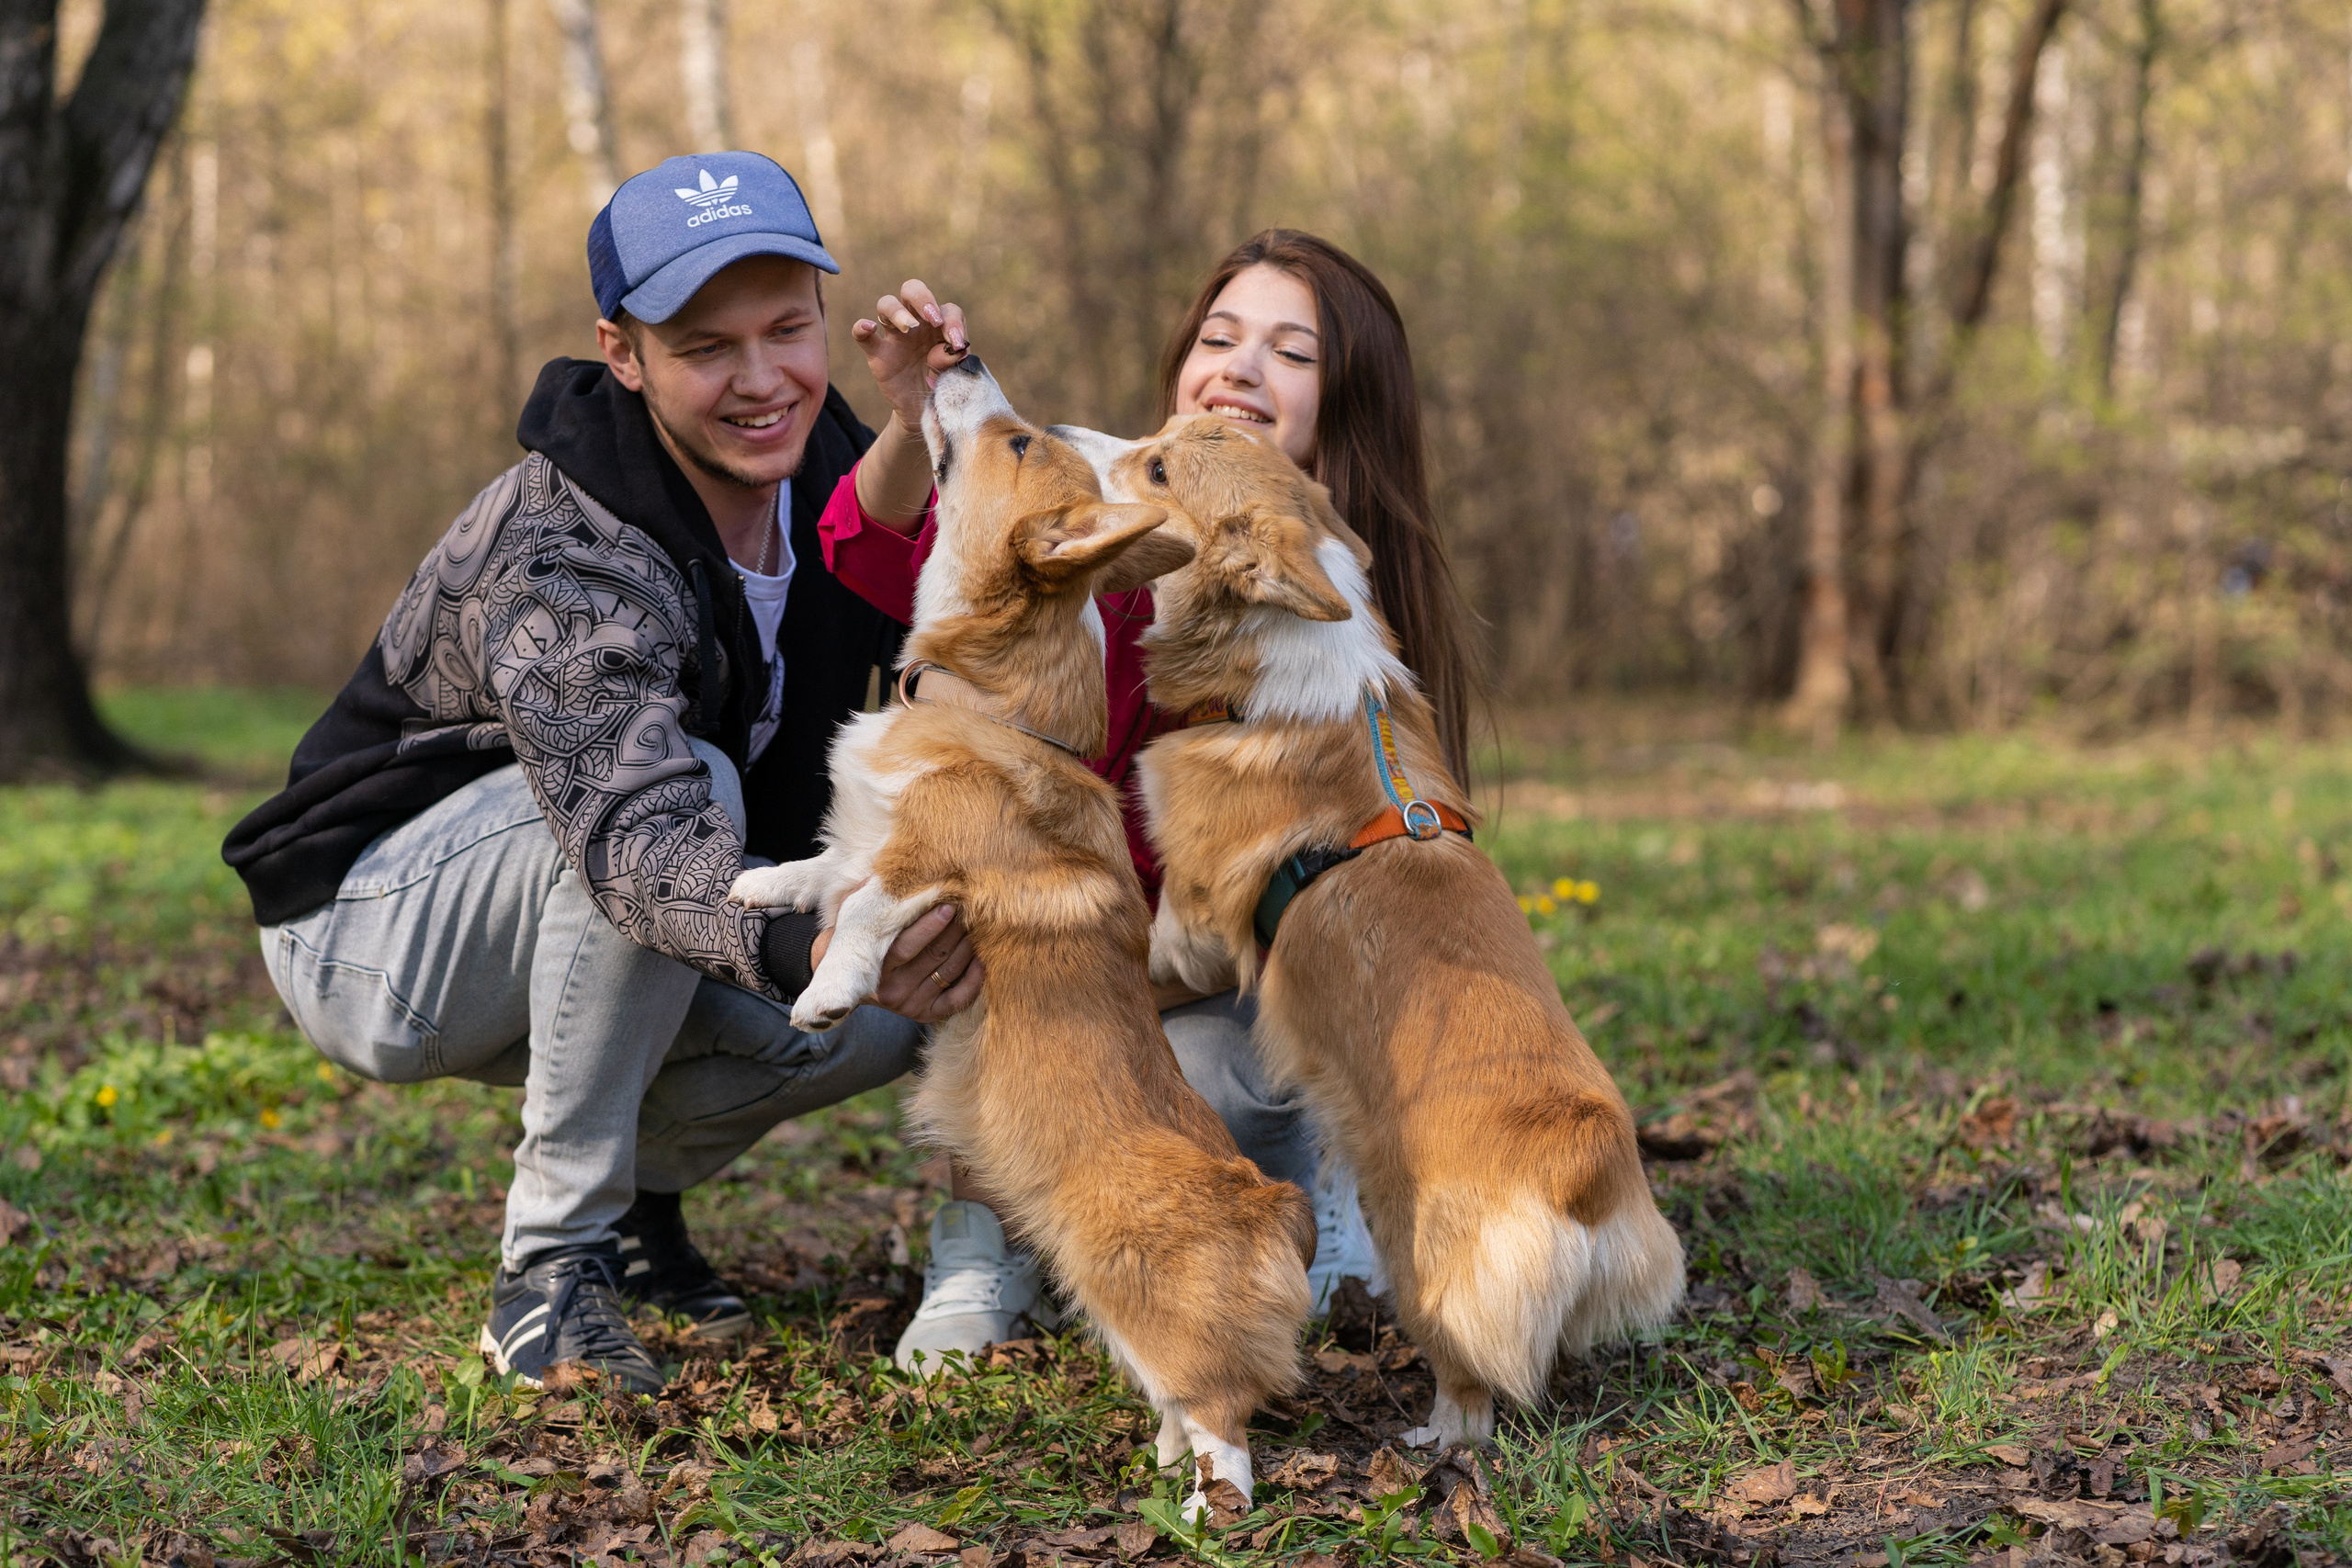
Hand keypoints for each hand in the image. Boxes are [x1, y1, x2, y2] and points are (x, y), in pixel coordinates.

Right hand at [809, 902, 981, 1024]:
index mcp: (873, 967)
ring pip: (949, 972)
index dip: (930, 925)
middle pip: (934, 956)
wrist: (845, 981)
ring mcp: (910, 1005)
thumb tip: (886, 870)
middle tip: (969, 909)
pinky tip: (980, 961)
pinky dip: (973, 981)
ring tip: (976, 926)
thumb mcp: (852, 918)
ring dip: (967, 947)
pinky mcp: (925, 1014)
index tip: (948, 906)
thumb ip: (864, 895)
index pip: (907, 945)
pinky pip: (957, 1000)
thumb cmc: (855, 940)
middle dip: (955, 930)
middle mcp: (892, 991)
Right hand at [853, 279, 969, 431]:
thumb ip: (955, 360)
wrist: (923, 411)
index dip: (953, 322)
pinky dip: (861, 327)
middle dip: (924, 299)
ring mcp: (894, 336)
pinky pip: (862, 335)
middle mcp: (916, 324)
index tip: (956, 343)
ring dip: (899, 312)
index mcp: (939, 326)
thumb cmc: (942, 386)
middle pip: (913, 291)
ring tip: (909, 328)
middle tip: (934, 319)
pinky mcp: (877, 353)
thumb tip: (952, 350)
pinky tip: (869, 327)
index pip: (947, 309)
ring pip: (887, 304)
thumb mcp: (955, 374)